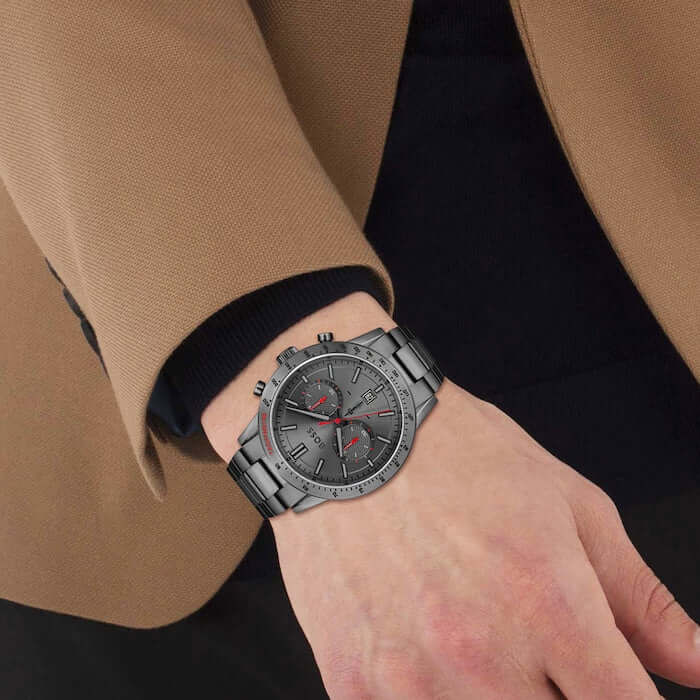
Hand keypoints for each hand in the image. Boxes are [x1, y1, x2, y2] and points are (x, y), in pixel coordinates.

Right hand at [202, 292, 699, 697]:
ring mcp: (410, 678)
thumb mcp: (566, 504)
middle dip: (559, 692)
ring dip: (495, 692)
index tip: (609, 685)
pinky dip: (432, 694)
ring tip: (478, 639)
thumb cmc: (453, 453)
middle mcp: (482, 653)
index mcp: (549, 603)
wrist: (346, 434)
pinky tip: (426, 650)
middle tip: (535, 648)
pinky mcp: (351, 682)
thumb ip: (640, 598)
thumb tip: (698, 664)